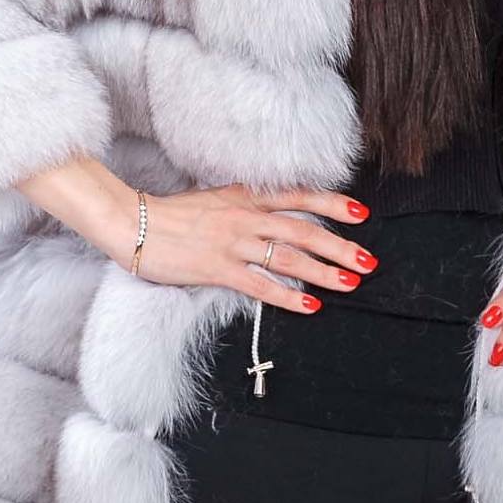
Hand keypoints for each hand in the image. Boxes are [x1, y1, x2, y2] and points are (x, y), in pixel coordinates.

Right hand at [100, 182, 378, 311]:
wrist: (135, 224)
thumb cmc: (174, 215)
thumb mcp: (217, 199)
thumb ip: (248, 205)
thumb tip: (277, 216)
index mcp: (246, 196)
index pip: (299, 196)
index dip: (332, 204)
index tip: (361, 213)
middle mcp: (245, 216)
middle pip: (303, 230)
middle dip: (339, 245)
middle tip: (368, 259)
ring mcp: (233, 242)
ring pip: (289, 258)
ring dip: (323, 272)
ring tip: (350, 282)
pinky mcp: (218, 268)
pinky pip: (261, 285)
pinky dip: (288, 297)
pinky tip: (310, 306)